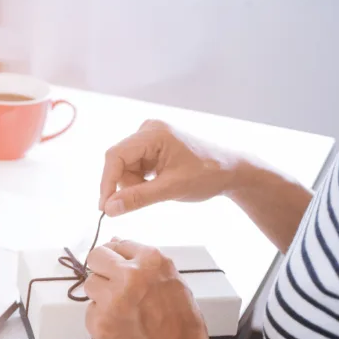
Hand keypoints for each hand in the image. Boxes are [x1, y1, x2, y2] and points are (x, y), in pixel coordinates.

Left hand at [83, 239, 223, 338]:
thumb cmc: (183, 330)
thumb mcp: (174, 285)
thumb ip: (145, 265)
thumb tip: (116, 242)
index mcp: (152, 261)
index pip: (118, 244)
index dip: (117, 259)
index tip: (119, 270)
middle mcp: (130, 275)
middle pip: (96, 257)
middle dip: (102, 270)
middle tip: (114, 288)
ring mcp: (112, 299)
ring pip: (90, 284)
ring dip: (102, 297)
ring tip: (124, 314)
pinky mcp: (99, 322)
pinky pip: (91, 312)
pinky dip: (102, 320)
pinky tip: (122, 332)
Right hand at [99, 120, 239, 216]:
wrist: (232, 170)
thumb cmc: (208, 175)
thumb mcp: (171, 189)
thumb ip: (138, 198)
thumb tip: (109, 209)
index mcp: (153, 133)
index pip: (115, 156)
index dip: (107, 182)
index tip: (106, 207)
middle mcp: (148, 129)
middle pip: (119, 161)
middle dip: (126, 184)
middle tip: (141, 200)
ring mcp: (150, 136)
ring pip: (125, 166)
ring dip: (134, 184)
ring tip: (158, 190)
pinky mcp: (153, 145)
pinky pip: (134, 165)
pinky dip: (141, 180)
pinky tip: (158, 183)